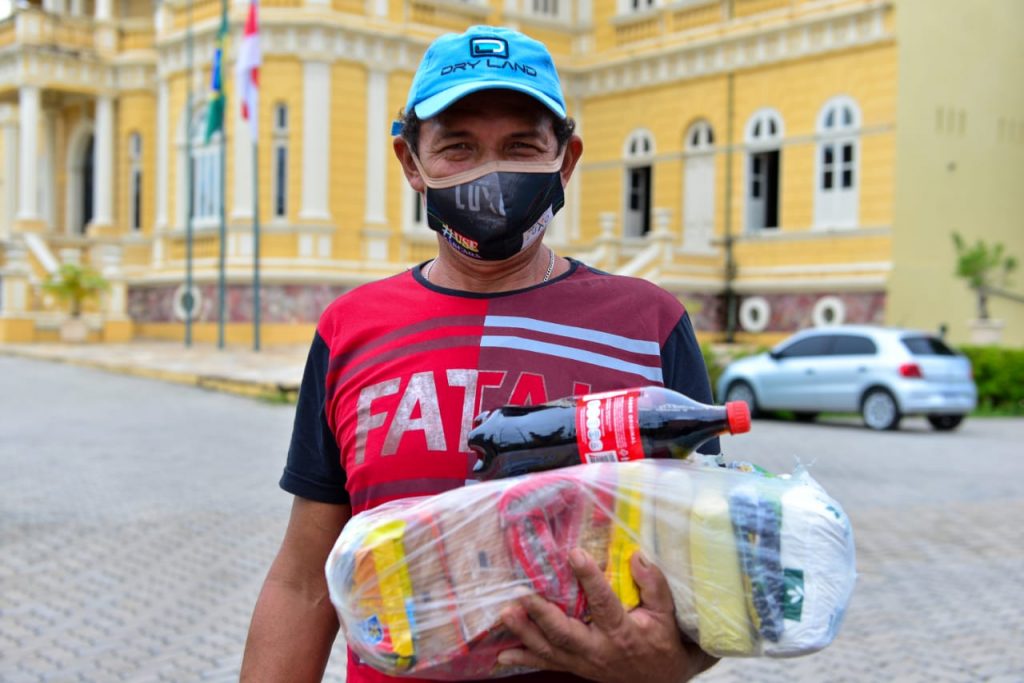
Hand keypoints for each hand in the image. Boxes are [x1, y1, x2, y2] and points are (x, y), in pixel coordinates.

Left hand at [498, 548, 714, 682]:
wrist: (662, 680)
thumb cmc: (663, 641)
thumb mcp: (666, 614)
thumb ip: (654, 584)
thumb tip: (637, 555)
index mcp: (622, 632)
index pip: (603, 603)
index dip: (588, 578)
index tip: (574, 554)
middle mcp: (599, 649)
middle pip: (565, 633)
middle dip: (541, 614)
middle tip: (521, 593)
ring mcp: (584, 662)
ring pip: (550, 649)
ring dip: (525, 632)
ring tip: (506, 613)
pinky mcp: (575, 668)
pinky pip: (547, 664)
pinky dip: (524, 657)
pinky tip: (502, 652)